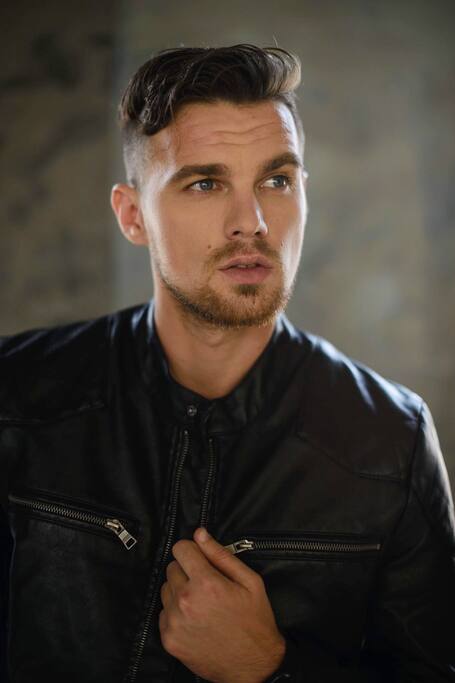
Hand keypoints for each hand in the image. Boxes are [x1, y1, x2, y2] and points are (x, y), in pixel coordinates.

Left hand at [159, 527, 285, 682]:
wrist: (254, 667)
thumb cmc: (255, 621)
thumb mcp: (249, 582)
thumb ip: (221, 555)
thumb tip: (200, 534)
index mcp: (206, 583)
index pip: (181, 548)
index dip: (192, 550)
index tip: (201, 559)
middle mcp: (185, 602)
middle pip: (172, 568)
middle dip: (187, 571)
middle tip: (207, 585)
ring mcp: (174, 622)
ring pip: (166, 589)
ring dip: (180, 591)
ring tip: (202, 603)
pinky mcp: (169, 640)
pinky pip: (163, 612)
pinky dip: (176, 612)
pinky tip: (195, 619)